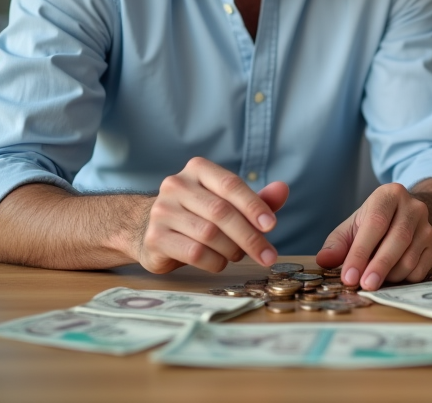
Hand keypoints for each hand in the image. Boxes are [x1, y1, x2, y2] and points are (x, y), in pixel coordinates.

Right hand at [136, 157, 288, 273]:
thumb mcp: (227, 202)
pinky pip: (194, 253)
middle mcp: (176, 185)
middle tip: (268, 255)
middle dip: (250, 236)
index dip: (253, 206)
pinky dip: (215, 262)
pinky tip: (219, 262)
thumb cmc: (198, 214)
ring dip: (232, 250)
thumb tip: (283, 189)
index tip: (272, 226)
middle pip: (222, 212)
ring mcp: (161, 211)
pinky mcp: (155, 237)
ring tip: (238, 255)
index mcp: (198, 169)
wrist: (148, 229)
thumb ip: (256, 199)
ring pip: (209, 234)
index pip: (231, 184)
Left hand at [315, 183, 431, 290]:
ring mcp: (427, 226)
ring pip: (411, 256)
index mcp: (389, 195)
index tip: (349, 276)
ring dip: (390, 275)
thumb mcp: (353, 226)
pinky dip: (404, 279)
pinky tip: (390, 277)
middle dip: (379, 265)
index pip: (376, 223)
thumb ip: (337, 243)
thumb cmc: (375, 223)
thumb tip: (324, 260)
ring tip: (374, 280)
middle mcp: (413, 207)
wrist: (407, 217)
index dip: (361, 251)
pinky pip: (421, 268)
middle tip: (364, 285)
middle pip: (398, 238)